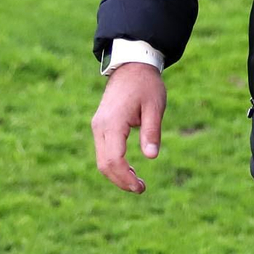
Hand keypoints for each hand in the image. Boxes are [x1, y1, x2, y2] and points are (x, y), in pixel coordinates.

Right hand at [90, 63, 166, 193]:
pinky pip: (102, 151)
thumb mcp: (155, 106)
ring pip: (101, 160)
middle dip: (121, 180)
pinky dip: (113, 164)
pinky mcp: (100, 125)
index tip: (140, 187)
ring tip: (137, 181)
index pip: (113, 159)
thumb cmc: (146, 84)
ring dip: (117, 174)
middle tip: (141, 188)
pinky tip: (129, 169)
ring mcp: (98, 126)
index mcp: (113, 122)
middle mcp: (100, 126)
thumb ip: (152, 131)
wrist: (132, 64)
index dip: (125, 178)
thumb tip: (151, 157)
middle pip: (104, 164)